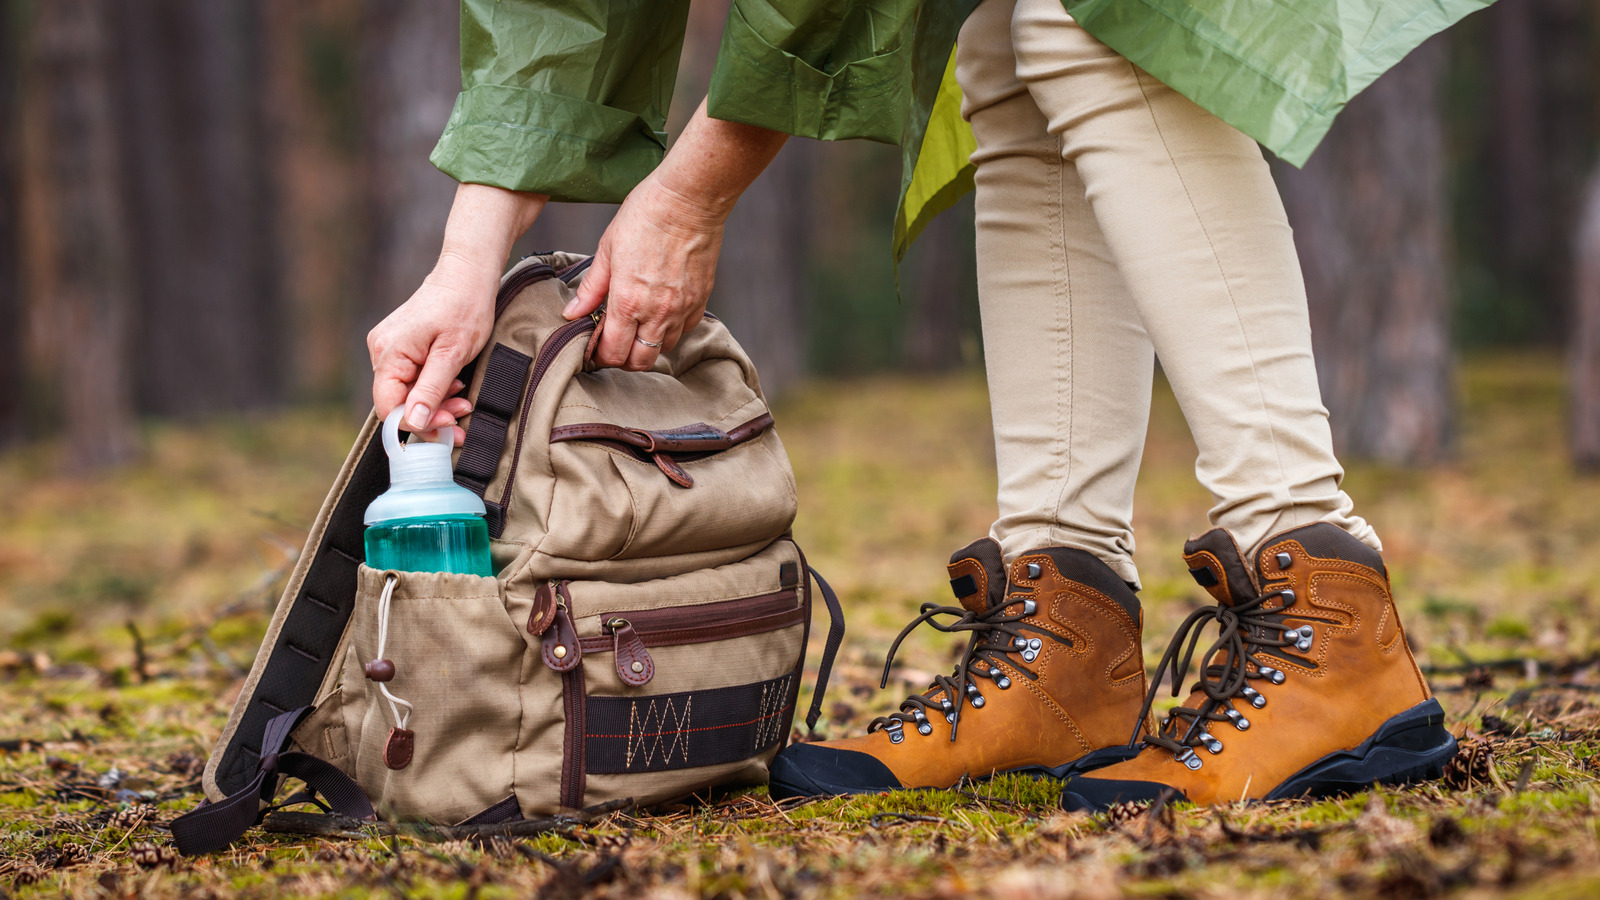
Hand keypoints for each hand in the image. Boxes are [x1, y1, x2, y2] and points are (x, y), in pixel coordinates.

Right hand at [367, 183, 545, 441]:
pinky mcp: (402, 347)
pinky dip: (434, 388)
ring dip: (436, 404)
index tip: (448, 430)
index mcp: (389, 353)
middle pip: (398, 401)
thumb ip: (431, 390)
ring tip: (464, 401)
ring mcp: (390, 348)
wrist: (468, 274)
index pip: (389, 407)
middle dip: (432, 416)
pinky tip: (454, 386)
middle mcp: (382, 351)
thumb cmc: (464, 307)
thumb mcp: (453, 354)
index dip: (417, 425)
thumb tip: (413, 422)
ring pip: (408, 392)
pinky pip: (412, 378)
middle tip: (462, 418)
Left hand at [565, 174, 724, 369]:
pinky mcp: (701, 299)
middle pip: (640, 361)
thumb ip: (591, 288)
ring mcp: (682, 308)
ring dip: (649, 344)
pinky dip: (672, 329)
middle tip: (615, 345)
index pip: (613, 352)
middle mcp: (657, 312)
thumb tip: (572, 313)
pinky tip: (661, 313)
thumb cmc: (645, 215)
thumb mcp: (607, 249)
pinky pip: (686, 329)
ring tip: (637, 327)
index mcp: (627, 301)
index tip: (595, 350)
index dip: (601, 357)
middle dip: (624, 359)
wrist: (688, 199)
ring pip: (665, 348)